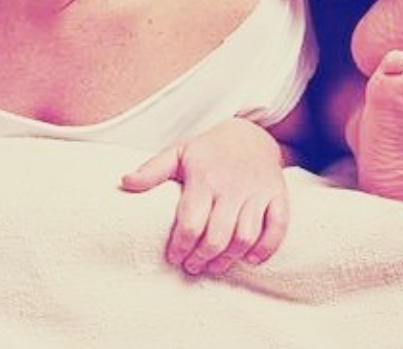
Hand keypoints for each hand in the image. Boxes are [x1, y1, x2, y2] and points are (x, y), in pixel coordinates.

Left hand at [120, 118, 288, 275]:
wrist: (251, 135)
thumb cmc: (209, 150)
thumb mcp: (178, 153)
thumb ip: (152, 170)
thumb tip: (124, 182)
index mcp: (204, 178)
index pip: (191, 222)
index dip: (180, 246)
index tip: (173, 257)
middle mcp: (231, 187)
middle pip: (217, 235)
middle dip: (202, 258)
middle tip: (191, 267)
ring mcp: (257, 193)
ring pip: (246, 236)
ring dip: (229, 259)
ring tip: (214, 267)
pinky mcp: (278, 197)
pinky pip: (278, 228)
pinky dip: (266, 248)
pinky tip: (250, 259)